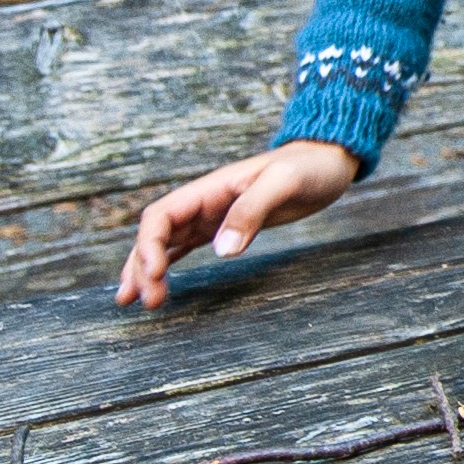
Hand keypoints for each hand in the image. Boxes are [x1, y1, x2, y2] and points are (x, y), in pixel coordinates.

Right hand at [118, 139, 360, 306]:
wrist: (327, 160)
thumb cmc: (308, 167)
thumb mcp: (284, 183)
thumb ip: (252, 211)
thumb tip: (223, 250)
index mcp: (210, 188)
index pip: (161, 216)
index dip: (149, 245)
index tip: (154, 274)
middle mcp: (203, 202)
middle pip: (156, 235)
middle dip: (143, 267)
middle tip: (146, 303)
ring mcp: (212, 216)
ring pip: (165, 244)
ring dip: (148, 271)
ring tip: (136, 302)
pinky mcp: (225, 228)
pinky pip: (185, 247)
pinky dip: (167, 266)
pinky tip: (159, 286)